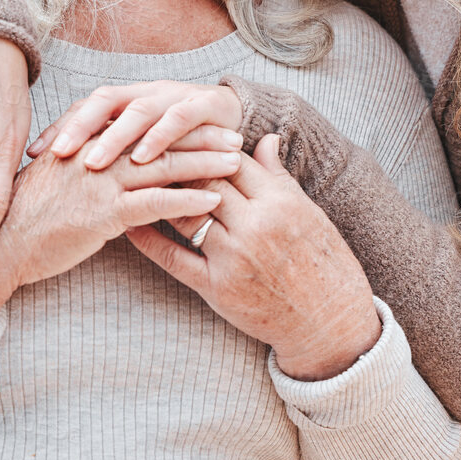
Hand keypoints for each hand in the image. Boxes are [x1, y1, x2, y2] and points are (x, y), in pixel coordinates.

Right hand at [0, 137, 241, 334]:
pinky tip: (213, 198)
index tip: (208, 123)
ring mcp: (100, 183)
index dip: (178, 124)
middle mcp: (97, 155)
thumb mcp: (61, 180)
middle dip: (201, 137)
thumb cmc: (29, 217)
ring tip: (236, 162)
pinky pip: (154, 202)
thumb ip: (91, 169)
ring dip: (205, 163)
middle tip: (236, 136)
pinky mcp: (103, 213)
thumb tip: (121, 172)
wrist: (0, 245)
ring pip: (164, 166)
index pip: (143, 126)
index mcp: (88, 143)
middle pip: (160, 139)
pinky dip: (187, 199)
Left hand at [27, 80, 243, 171]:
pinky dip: (160, 137)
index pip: (86, 108)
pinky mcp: (205, 105)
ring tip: (96, 162)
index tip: (33, 155)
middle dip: (80, 127)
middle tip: (59, 155)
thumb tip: (64, 181)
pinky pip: (179, 118)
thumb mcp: (145, 150)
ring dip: (116, 136)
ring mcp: (176, 96)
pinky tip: (144, 158)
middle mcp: (147, 93)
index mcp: (128, 101)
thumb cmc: (185, 142)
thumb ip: (115, 160)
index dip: (60, 127)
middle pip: (105, 101)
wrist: (238, 119)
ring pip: (139, 109)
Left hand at [126, 134, 381, 380]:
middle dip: (180, 165)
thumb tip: (265, 139)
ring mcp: (234, 258)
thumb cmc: (324, 264)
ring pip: (185, 213)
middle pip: (206, 182)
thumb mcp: (309, 213)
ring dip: (160, 195)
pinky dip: (148, 240)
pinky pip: (173, 258)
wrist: (329, 322)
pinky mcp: (217, 288)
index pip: (234, 161)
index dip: (208, 147)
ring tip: (137, 179)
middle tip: (152, 150)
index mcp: (282, 202)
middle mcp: (256, 226)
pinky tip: (130, 224)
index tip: (188, 137)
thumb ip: (279, 177)